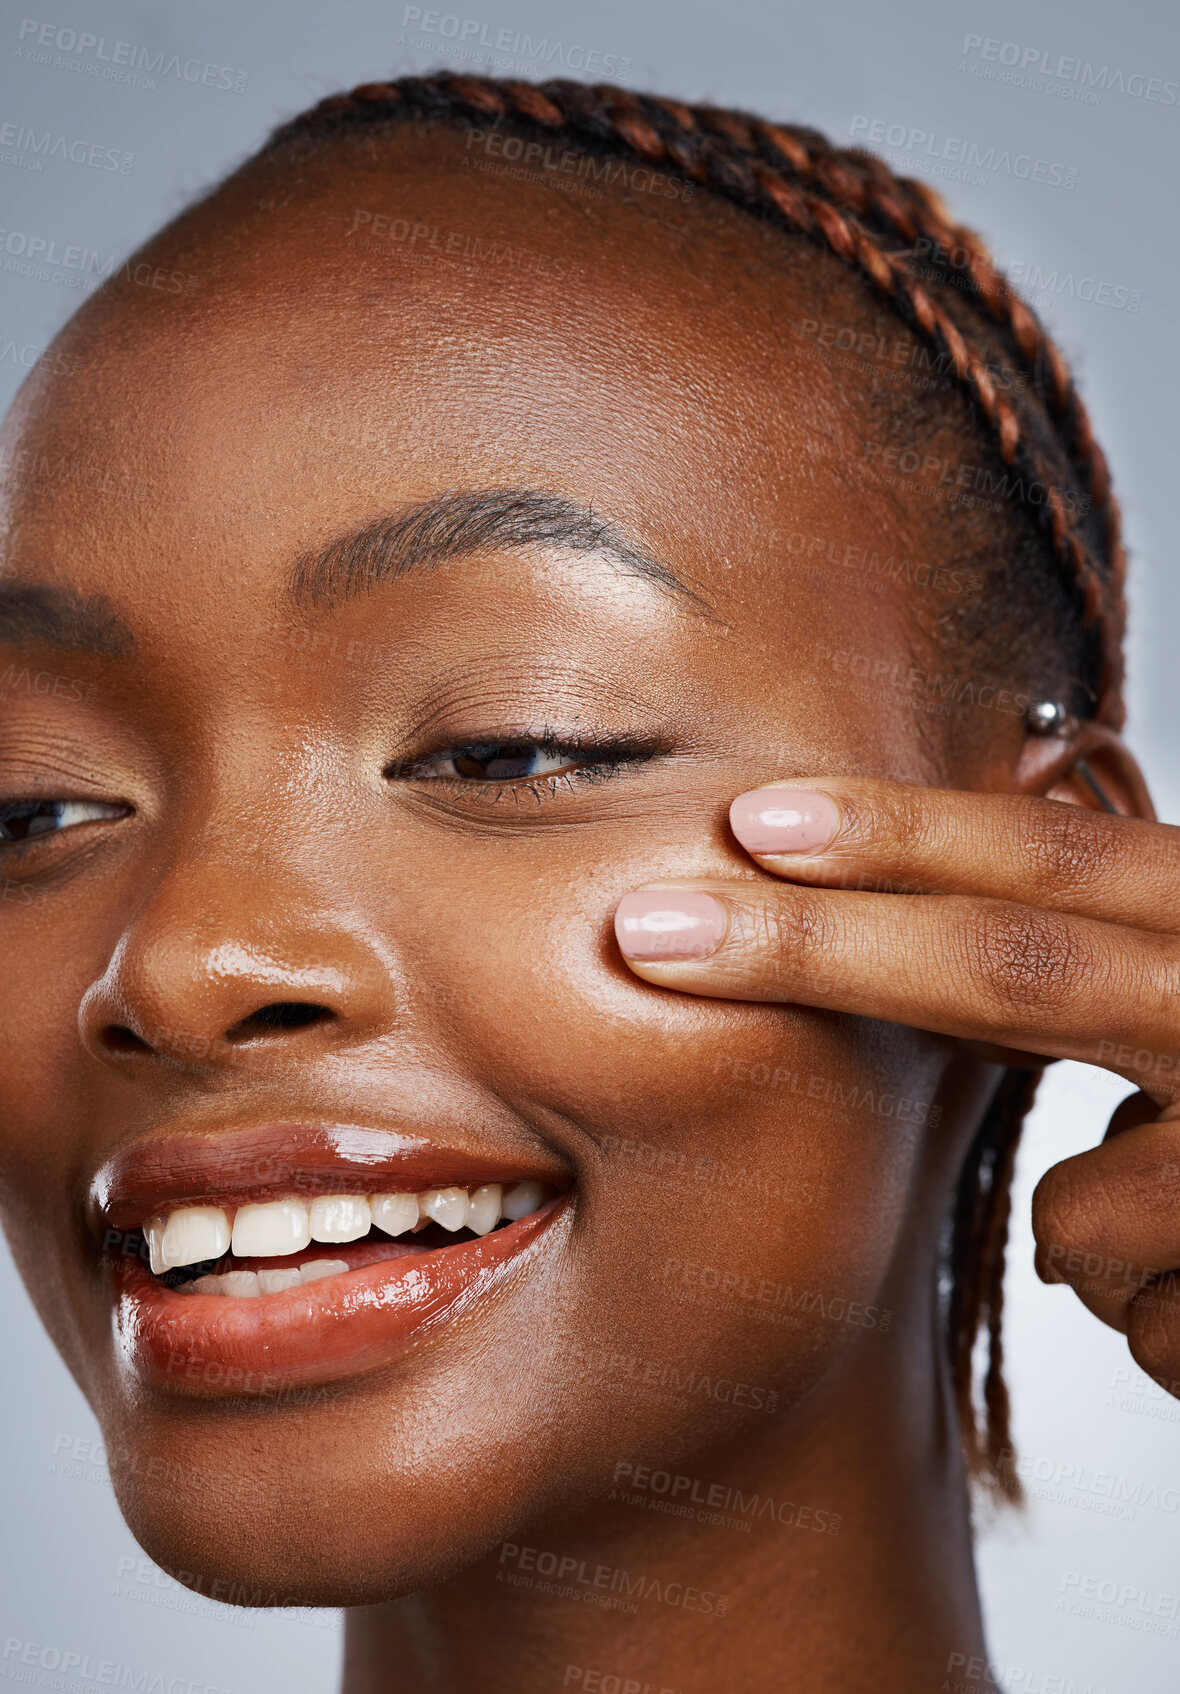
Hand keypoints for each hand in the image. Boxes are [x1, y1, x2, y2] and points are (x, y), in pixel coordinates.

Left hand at [613, 777, 1179, 1391]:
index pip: (1063, 865)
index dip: (902, 835)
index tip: (748, 815)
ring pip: (1082, 1222)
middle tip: (648, 929)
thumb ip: (1113, 961)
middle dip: (817, 950)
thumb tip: (911, 910)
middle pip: (1017, 975)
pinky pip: (1152, 1333)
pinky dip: (1174, 1325)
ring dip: (1110, 1242)